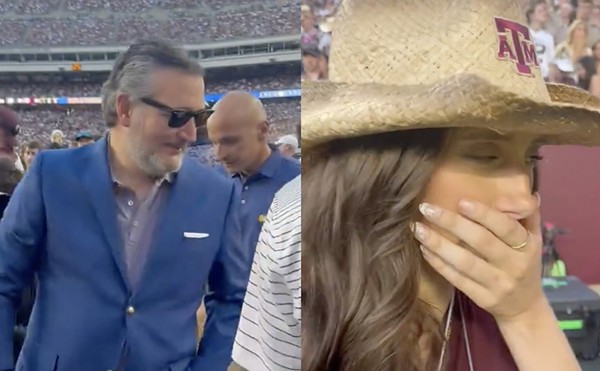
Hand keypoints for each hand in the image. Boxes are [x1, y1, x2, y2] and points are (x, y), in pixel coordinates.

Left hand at [412, 198, 543, 321]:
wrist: (525, 308)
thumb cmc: (524, 263)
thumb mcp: (533, 237)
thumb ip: (525, 212)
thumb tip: (507, 197)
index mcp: (528, 246)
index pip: (507, 227)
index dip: (484, 214)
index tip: (460, 202)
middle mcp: (514, 265)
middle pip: (481, 241)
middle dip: (452, 223)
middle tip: (427, 208)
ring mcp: (497, 284)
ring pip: (465, 262)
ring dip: (438, 244)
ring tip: (418, 228)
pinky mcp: (482, 298)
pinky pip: (457, 279)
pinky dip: (439, 263)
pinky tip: (424, 249)